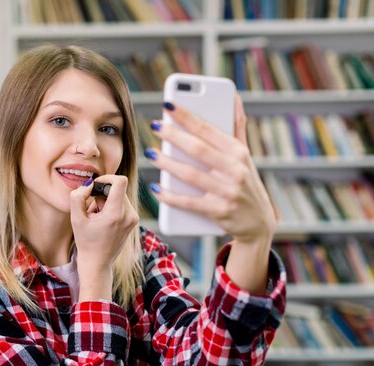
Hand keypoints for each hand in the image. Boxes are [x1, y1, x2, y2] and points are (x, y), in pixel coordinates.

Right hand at [70, 174, 137, 300]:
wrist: (97, 263)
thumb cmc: (86, 242)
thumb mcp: (76, 219)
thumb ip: (78, 197)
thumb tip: (88, 185)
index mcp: (116, 213)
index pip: (120, 181)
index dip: (107, 177)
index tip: (95, 185)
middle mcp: (129, 215)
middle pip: (118, 188)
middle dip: (102, 193)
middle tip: (91, 207)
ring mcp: (133, 218)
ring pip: (120, 195)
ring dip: (106, 200)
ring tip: (96, 216)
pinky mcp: (133, 221)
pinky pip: (123, 204)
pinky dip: (112, 206)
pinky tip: (103, 219)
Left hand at [146, 96, 275, 243]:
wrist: (259, 223)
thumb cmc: (246, 182)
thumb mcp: (245, 156)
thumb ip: (237, 127)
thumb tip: (233, 98)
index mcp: (239, 152)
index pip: (208, 130)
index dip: (187, 116)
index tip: (168, 105)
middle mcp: (235, 170)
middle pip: (197, 149)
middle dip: (174, 135)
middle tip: (155, 125)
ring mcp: (227, 192)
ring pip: (190, 175)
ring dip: (167, 163)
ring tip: (151, 153)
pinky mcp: (218, 212)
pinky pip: (188, 202)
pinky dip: (170, 196)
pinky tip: (156, 188)